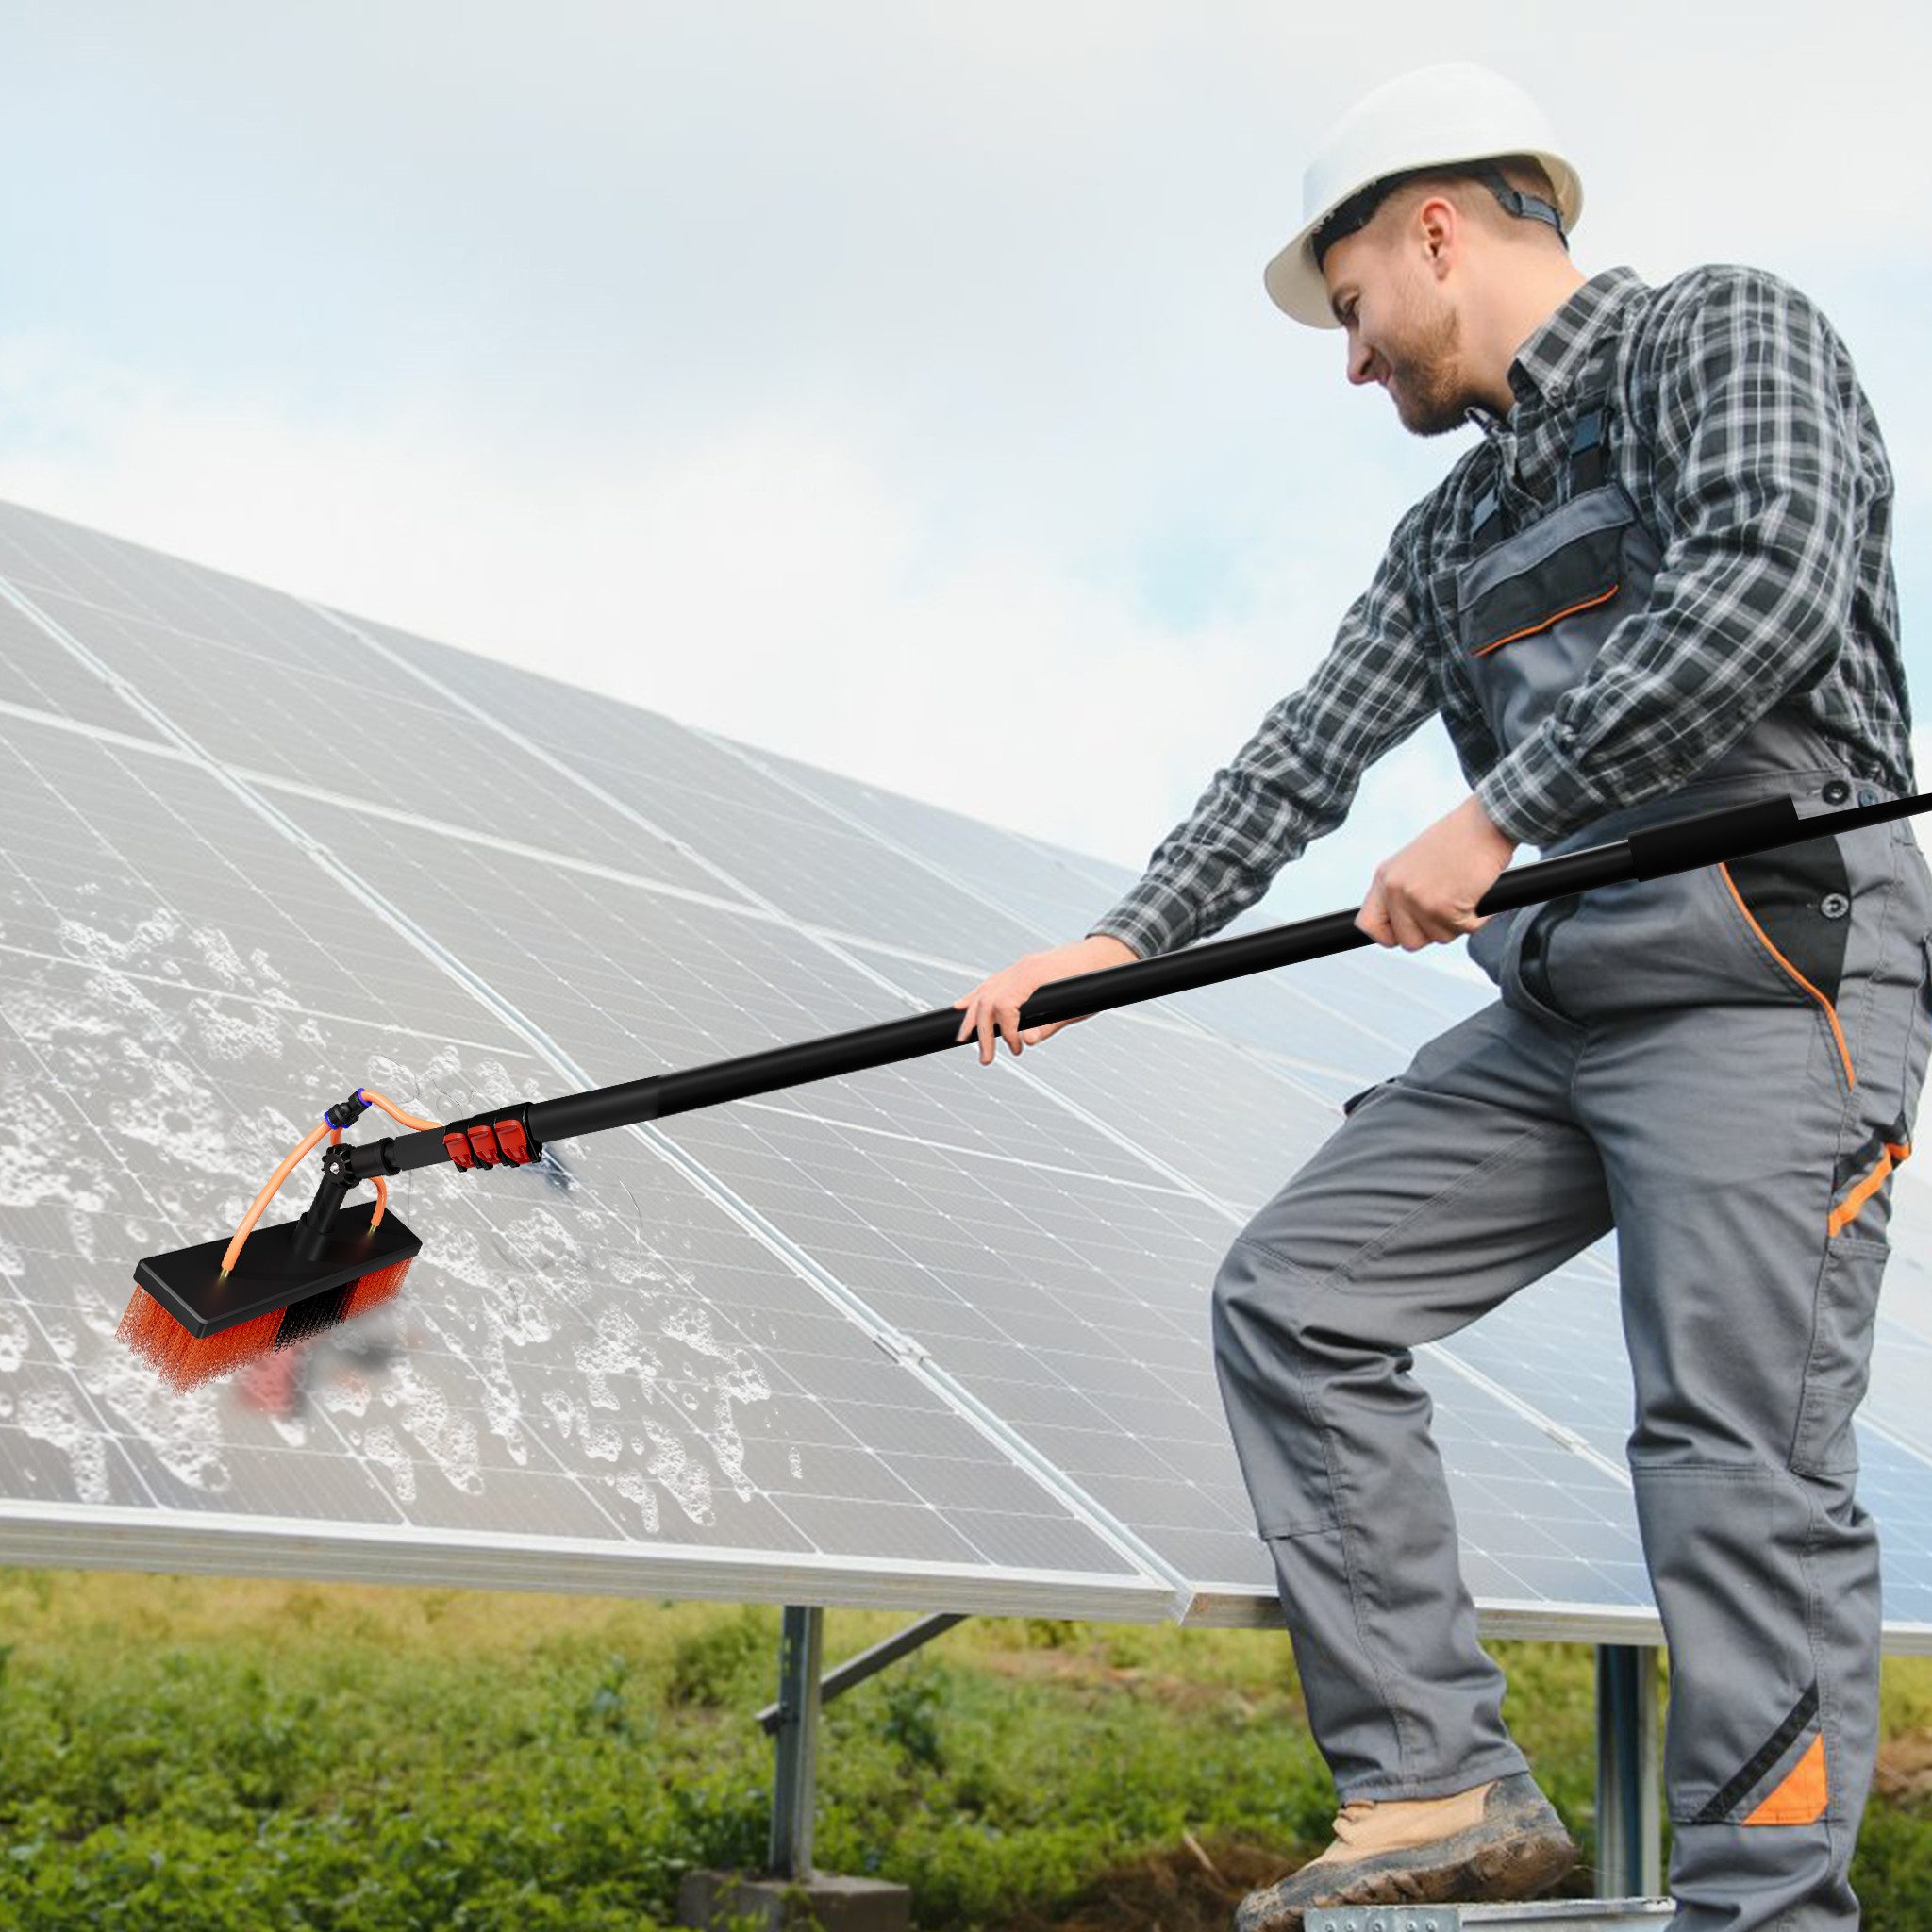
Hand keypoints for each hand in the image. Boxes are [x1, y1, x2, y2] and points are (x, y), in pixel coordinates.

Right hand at [952, 934, 1138, 1065]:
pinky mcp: (1021, 968)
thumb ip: (1050, 1025)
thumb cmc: (1095, 983)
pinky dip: (975, 996)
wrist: (1105, 956)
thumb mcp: (1077, 1009)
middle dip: (983, 1031)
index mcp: (1035, 974)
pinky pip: (992, 982)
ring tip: (964, 1038)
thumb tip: (1027, 1042)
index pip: (1005, 1004)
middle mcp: (1023, 967)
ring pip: (985, 990)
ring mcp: (1020, 966)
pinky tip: (961, 1007)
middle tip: (986, 1058)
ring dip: (973, 1017)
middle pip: (988, 1000)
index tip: (1016, 1049)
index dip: (1007, 1032)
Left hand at [1356, 795, 1516, 949]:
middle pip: (1408, 941)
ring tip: (1463, 893)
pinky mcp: (1444, 907)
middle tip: (1447, 908)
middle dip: (1432, 932)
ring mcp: (1418, 900)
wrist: (1486, 821)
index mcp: (1385, 878)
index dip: (1389, 935)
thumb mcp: (1413, 863)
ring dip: (1458, 923)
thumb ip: (1402, 893)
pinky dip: (1479, 918)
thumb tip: (1404, 925)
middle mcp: (1396, 889)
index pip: (1367, 924)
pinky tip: (1477, 893)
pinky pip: (1466, 930)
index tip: (1405, 932)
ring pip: (1440, 938)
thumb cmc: (1457, 838)